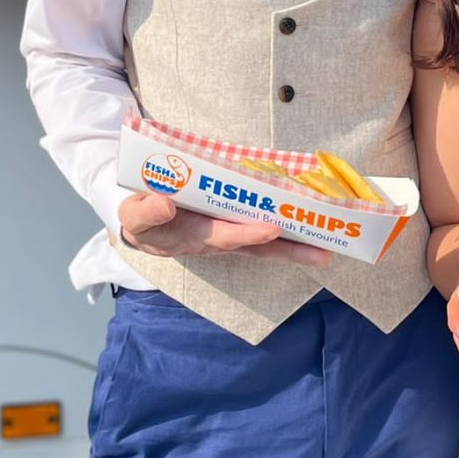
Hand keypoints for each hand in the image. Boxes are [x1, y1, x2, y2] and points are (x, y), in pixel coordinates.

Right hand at [117, 192, 330, 266]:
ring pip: (265, 246)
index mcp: (191, 237)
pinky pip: (266, 235)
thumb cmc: (142, 218)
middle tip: (317, 252)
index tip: (270, 229)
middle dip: (286, 249)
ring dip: (295, 249)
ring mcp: (228, 238)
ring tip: (325, 253)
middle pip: (255, 248)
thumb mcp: (133, 216)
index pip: (221, 236)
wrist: (144, 223)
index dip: (245, 234)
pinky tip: (314, 235)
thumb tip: (164, 204)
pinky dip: (289, 237)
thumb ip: (145, 213)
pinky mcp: (236, 230)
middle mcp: (215, 242)